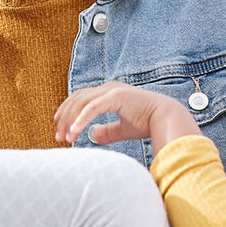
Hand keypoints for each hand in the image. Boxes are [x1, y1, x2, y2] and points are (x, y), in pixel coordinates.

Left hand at [54, 81, 200, 147]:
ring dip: (70, 121)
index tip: (58, 125)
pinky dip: (81, 120)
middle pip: (77, 100)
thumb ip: (107, 131)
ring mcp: (111, 90)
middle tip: (59, 136)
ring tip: (66, 138)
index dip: (67, 111)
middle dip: (65, 118)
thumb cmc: (147, 123)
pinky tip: (74, 131)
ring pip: (81, 104)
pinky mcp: (115, 97)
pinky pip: (92, 108)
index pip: (81, 99)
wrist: (166, 119)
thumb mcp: (122, 129)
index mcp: (108, 93)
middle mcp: (107, 88)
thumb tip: (93, 135)